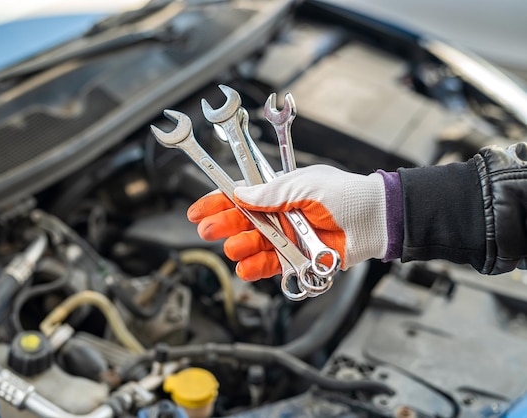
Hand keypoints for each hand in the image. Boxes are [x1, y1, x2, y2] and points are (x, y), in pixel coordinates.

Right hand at [187, 165, 388, 280]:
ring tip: (233, 248)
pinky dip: (256, 268)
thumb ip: (270, 193)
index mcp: (278, 192)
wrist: (375, 218)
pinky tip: (245, 267)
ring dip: (239, 248)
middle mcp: (279, 215)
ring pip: (253, 246)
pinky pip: (271, 265)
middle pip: (241, 223)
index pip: (240, 197)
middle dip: (222, 226)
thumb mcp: (303, 184)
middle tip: (208, 230)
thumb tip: (241, 194)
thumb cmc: (345, 194)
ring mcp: (287, 238)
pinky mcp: (297, 259)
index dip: (216, 203)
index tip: (197, 211)